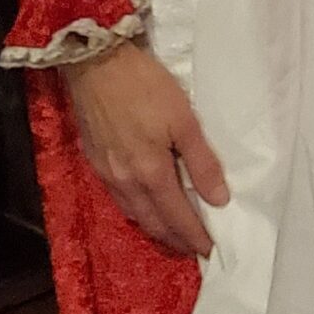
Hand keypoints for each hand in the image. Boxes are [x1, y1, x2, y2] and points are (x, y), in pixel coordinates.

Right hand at [61, 40, 228, 257]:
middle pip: (153, 222)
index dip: (194, 236)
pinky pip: (118, 198)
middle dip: (174, 239)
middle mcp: (125, 181)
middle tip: (193, 248)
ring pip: (133, 212)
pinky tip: (143, 205)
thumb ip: (201, 162)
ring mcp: (106, 172)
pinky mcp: (94, 160)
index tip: (210, 250)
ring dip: (154, 227)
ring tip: (172, 233)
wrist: (96, 63)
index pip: (177, 216)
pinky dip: (136, 210)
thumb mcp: (184, 120)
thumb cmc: (146, 87)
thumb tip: (219, 200)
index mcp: (150, 173)